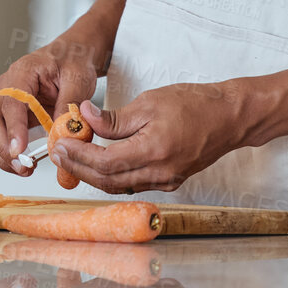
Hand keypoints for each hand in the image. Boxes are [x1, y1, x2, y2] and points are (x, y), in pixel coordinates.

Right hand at [0, 27, 107, 173]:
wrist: (70, 56)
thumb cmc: (73, 62)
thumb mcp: (79, 79)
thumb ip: (70, 105)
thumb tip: (63, 134)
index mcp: (22, 72)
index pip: (11, 103)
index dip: (13, 129)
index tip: (19, 151)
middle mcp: (5, 87)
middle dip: (3, 149)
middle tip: (24, 167)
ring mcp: (3, 102)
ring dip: (1, 155)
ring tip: (25, 169)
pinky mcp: (8, 116)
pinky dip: (6, 154)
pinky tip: (24, 163)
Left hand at [51, 83, 249, 194]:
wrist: (229, 117)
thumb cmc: (194, 103)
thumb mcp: (149, 102)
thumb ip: (115, 117)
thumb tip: (85, 116)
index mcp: (154, 151)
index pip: (105, 163)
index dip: (79, 156)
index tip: (61, 144)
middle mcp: (161, 172)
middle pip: (108, 181)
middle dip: (79, 168)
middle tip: (58, 155)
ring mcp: (167, 180)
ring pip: (120, 186)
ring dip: (92, 174)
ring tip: (71, 158)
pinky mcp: (170, 180)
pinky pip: (133, 183)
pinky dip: (112, 175)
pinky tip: (98, 162)